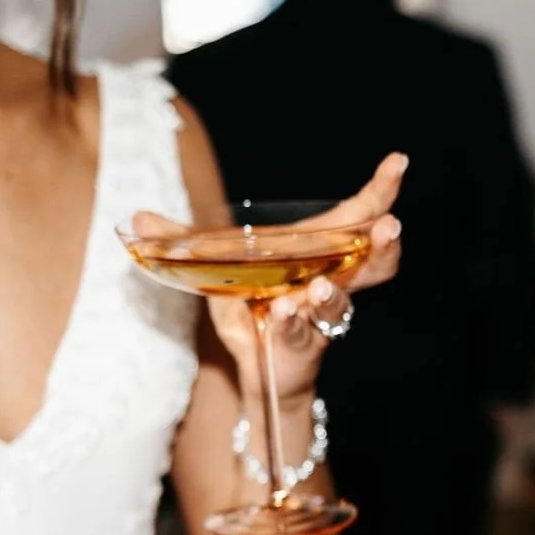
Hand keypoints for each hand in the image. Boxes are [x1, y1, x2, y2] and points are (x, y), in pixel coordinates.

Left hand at [132, 153, 405, 403]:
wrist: (257, 371)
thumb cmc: (250, 314)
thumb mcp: (216, 273)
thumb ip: (180, 243)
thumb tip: (135, 216)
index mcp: (316, 254)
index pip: (355, 219)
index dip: (379, 192)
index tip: (398, 164)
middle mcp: (328, 284)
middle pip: (372, 264)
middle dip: (382, 245)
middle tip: (390, 227)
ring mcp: (317, 320)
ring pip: (340, 304)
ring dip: (334, 294)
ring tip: (323, 286)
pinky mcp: (300, 348)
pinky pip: (300, 335)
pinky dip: (290, 323)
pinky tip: (281, 312)